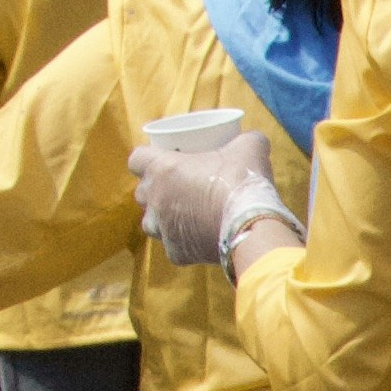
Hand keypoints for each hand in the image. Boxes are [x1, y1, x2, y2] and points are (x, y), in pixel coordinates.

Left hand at [132, 112, 283, 267]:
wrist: (252, 225)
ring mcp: (163, 228)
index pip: (136, 159)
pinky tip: (198, 239)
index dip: (147, 159)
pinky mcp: (177, 252)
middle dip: (155, 190)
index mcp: (162, 168)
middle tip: (178, 188)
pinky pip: (172, 247)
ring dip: (162, 218)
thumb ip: (246, 139)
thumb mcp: (249, 148)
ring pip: (150, 222)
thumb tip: (254, 139)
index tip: (163, 160)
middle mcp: (155, 199)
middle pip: (141, 192)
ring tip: (182, 216)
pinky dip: (183, 243)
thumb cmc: (241, 181)